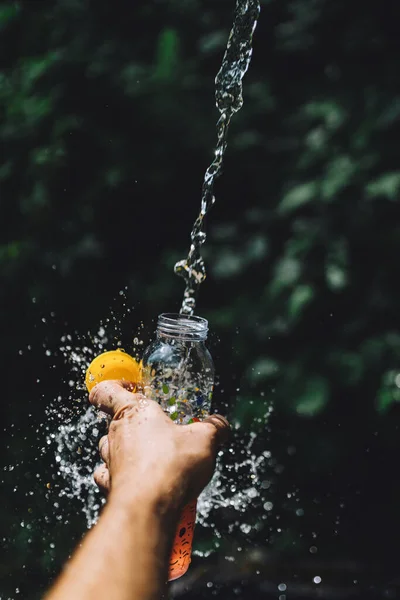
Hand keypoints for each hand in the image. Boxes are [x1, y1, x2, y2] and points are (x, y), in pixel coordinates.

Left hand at [89, 380, 229, 510]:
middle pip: (113, 421)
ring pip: (110, 449)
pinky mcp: (110, 487)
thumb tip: (220, 424)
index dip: (112, 386)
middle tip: (157, 430)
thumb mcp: (205, 438)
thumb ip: (215, 427)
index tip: (128, 389)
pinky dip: (122, 478)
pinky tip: (140, 482)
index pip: (106, 391)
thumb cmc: (172, 464)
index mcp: (134, 412)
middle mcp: (117, 434)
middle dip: (133, 424)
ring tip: (153, 458)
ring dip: (127, 451)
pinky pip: (111, 477)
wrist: (149, 508)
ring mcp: (111, 461)